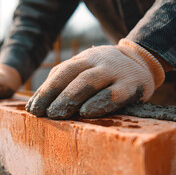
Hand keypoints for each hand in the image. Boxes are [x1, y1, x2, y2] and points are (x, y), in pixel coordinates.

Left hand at [26, 39, 165, 118]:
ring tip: (56, 115)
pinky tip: (86, 113)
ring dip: (70, 98)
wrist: (143, 62)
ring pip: (89, 82)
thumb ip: (65, 80)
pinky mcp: (133, 85)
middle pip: (72, 76)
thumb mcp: (86, 68)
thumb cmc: (106, 72)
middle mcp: (99, 62)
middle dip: (54, 95)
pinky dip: (99, 103)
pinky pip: (114, 94)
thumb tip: (39, 102)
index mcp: (85, 59)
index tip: (32, 108)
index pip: (61, 72)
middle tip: (41, 113)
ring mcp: (116, 72)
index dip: (45, 90)